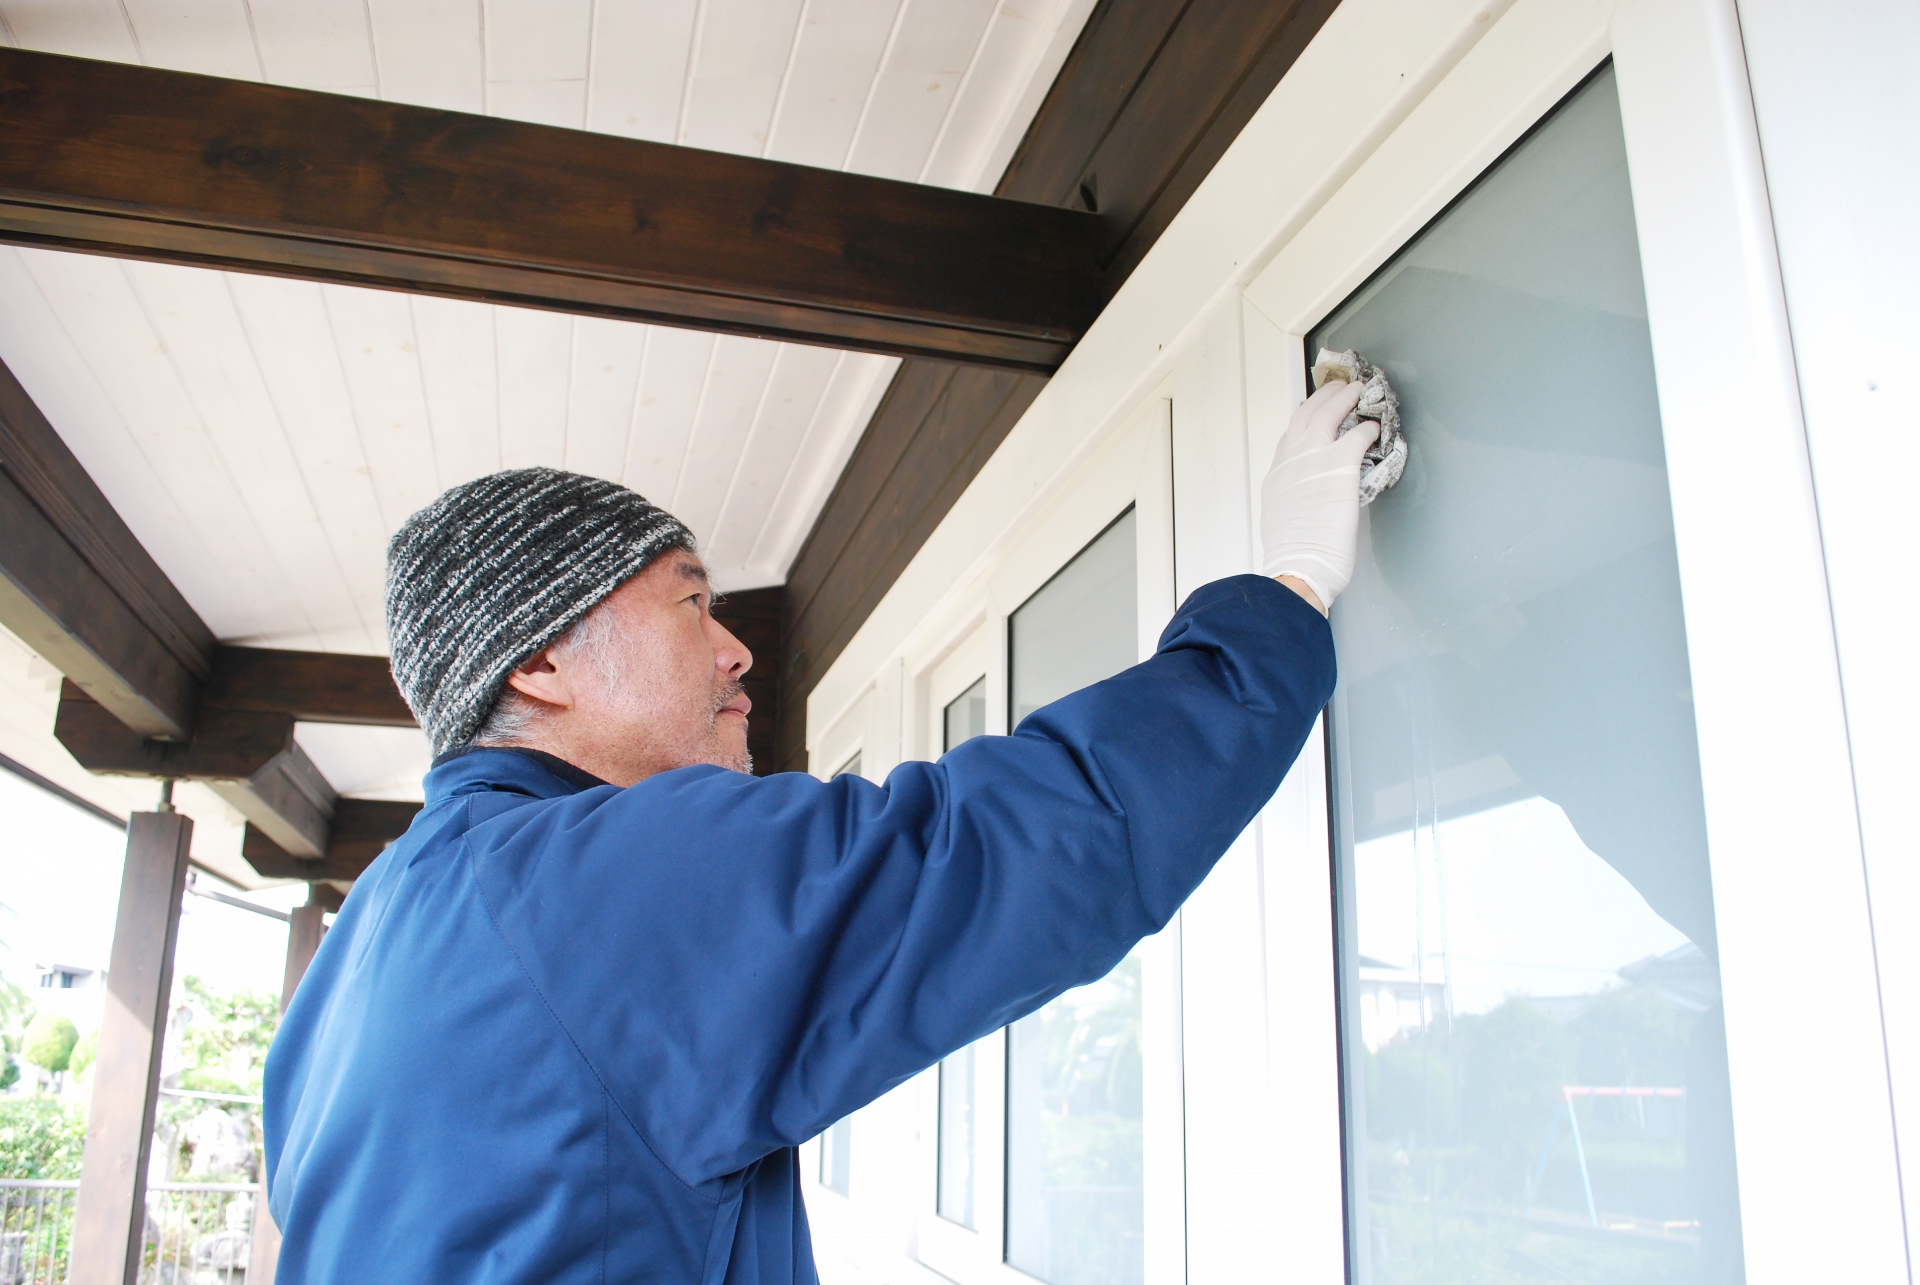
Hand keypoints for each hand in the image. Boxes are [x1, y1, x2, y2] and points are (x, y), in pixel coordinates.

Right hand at [1261, 380, 1378, 612]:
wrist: (1300, 563)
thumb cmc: (1292, 551)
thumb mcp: (1281, 515)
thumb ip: (1292, 495)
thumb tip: (1305, 494)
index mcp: (1278, 472)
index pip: (1291, 434)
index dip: (1305, 417)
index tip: (1314, 410)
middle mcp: (1292, 458)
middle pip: (1307, 412)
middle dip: (1324, 396)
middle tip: (1338, 387)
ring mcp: (1315, 458)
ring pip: (1329, 412)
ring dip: (1344, 397)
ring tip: (1356, 390)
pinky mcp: (1341, 464)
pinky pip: (1359, 435)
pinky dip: (1368, 428)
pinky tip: (1375, 428)